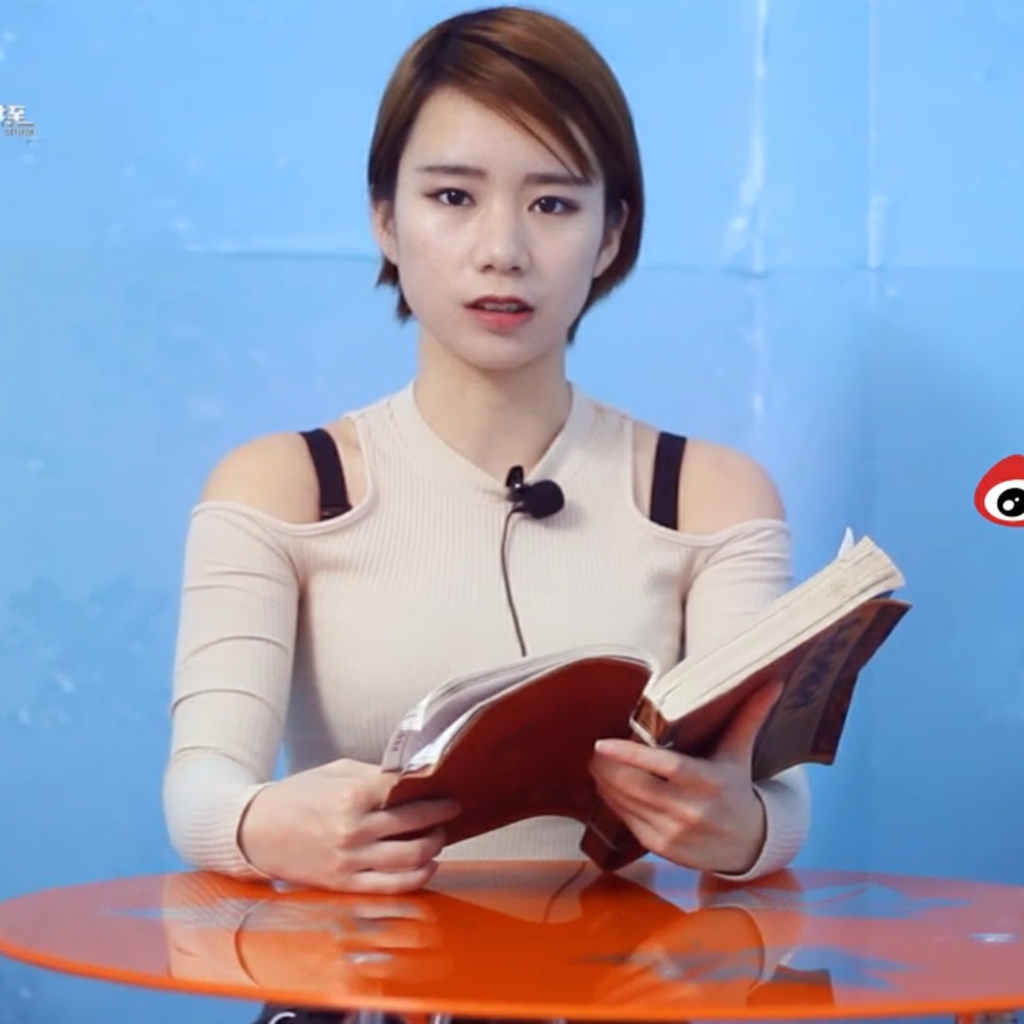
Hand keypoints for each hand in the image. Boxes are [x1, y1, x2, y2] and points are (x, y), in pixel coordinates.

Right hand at [237, 758, 460, 893]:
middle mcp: (354, 829)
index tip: (448, 790)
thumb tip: (411, 778)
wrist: (256, 831)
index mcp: (351, 795)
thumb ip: (374, 775)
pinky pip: (392, 885)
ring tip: (439, 836)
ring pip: (410, 857)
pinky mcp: (345, 884)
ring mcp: (350, 860)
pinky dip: (418, 876)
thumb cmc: (297, 795)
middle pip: (414, 824)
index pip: (405, 793)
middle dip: (440, 816)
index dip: (432, 792)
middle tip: (451, 810)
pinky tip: (428, 865)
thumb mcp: (335, 771)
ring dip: (433, 845)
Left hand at [589, 682, 781, 874]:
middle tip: (598, 750)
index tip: (602, 744)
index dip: (631, 755)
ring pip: (625, 803)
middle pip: (635, 786)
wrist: (748, 845)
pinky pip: (627, 821)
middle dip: (608, 767)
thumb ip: (749, 716)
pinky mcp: (662, 849)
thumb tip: (770, 683)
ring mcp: (674, 833)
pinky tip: (610, 787)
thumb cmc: (736, 789)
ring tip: (599, 763)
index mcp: (710, 782)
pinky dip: (613, 802)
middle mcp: (691, 810)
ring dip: (605, 783)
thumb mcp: (740, 753)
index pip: (665, 766)